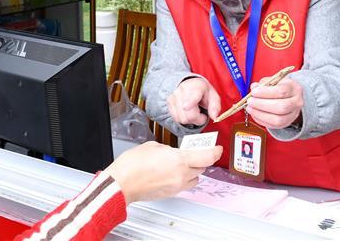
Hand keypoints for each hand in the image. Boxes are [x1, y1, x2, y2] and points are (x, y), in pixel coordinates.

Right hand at [104, 141, 221, 202]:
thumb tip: (172, 151)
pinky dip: (184, 178)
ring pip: (195, 178)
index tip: (217, 147)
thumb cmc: (132, 165)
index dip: (216, 151)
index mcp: (179, 160)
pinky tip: (173, 172)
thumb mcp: (153, 146)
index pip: (207, 157)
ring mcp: (176, 186)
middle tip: (197, 151)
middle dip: (202, 158)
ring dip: (194, 170)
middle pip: (202, 167)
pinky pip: (184, 185)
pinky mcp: (170, 193)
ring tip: (185, 163)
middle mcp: (181, 175)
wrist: (121, 184)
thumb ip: (168, 148)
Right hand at [167, 77, 220, 125]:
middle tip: (201, 113)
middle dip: (198, 119)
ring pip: (182, 118)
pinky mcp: (169, 102)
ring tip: (193, 111)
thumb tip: (215, 117)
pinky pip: (176, 118)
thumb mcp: (213, 96)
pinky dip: (183, 118)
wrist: (189, 83)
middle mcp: (183, 89)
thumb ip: (215, 107)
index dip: (190, 102)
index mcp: (197, 86)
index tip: (186, 107)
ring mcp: (174, 95)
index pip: (193, 95)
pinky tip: (186, 112)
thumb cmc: (202, 91)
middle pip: (189, 114)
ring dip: (190, 119)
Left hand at [245, 76, 303, 128]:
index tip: (254, 92)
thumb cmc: (281, 87)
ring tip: (250, 108)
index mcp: (294, 88)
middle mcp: (296, 102)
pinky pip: (273, 126)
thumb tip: (254, 87)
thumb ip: (263, 83)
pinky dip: (260, 120)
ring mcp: (293, 114)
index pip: (281, 91)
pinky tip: (255, 113)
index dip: (265, 93)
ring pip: (278, 120)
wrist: (290, 97)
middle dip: (262, 105)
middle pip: (281, 107)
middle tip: (250, 101)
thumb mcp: (274, 81)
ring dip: (260, 114)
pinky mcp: (286, 123)